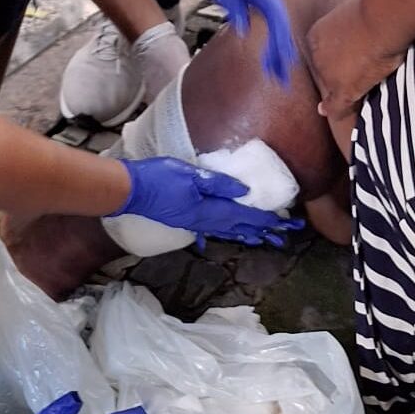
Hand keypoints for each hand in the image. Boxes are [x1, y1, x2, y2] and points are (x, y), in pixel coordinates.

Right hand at [111, 157, 302, 247]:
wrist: (132, 191)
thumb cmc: (160, 178)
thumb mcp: (191, 175)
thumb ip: (218, 183)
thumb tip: (244, 191)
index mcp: (209, 209)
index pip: (244, 215)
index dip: (264, 219)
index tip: (283, 223)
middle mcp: (204, 220)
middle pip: (239, 226)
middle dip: (261, 230)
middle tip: (281, 236)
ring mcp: (194, 222)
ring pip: (227, 229)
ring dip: (246, 232)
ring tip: (261, 237)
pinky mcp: (185, 219)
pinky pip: (214, 229)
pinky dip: (227, 231)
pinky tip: (227, 232)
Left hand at [175, 0, 297, 83]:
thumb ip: (230, 1)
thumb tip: (242, 27)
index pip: (276, 16)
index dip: (281, 40)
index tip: (282, 61)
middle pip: (280, 23)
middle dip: (283, 51)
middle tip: (283, 78)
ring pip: (276, 24)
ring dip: (279, 48)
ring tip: (279, 72)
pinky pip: (267, 21)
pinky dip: (271, 39)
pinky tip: (270, 53)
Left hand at [305, 0, 406, 120]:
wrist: (381, 18)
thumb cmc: (372, 9)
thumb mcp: (351, 11)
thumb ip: (349, 24)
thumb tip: (360, 23)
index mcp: (316, 35)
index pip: (321, 54)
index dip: (334, 57)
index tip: (344, 58)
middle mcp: (317, 56)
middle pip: (326, 71)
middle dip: (340, 70)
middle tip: (360, 67)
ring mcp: (329, 75)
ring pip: (334, 88)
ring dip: (346, 88)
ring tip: (362, 84)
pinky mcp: (344, 89)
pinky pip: (336, 105)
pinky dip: (334, 110)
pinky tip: (330, 112)